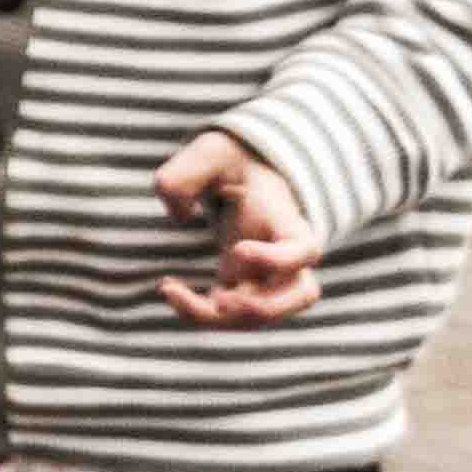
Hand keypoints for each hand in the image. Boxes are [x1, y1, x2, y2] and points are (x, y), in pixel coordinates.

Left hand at [153, 131, 323, 326]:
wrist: (237, 177)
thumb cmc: (227, 163)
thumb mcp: (208, 153)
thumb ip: (185, 175)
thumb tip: (180, 217)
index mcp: (287, 221)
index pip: (303, 251)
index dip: (277, 260)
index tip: (238, 249)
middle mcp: (287, 256)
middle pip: (301, 296)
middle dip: (260, 307)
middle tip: (217, 299)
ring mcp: (268, 278)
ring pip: (262, 317)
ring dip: (220, 318)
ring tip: (173, 292)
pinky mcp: (243, 289)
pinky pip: (231, 317)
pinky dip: (199, 313)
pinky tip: (168, 288)